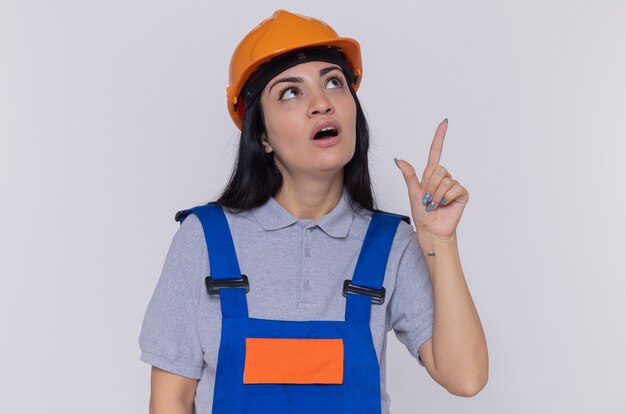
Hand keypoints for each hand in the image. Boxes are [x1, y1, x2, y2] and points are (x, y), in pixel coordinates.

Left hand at [394, 119, 468, 239]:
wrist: (431, 229)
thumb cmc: (421, 213)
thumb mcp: (412, 193)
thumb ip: (409, 175)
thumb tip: (398, 160)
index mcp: (430, 175)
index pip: (436, 152)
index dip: (439, 137)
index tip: (444, 122)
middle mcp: (443, 177)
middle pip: (438, 169)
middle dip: (429, 186)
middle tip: (427, 200)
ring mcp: (453, 185)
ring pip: (445, 180)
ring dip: (436, 196)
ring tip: (434, 205)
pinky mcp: (461, 193)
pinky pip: (454, 188)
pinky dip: (445, 198)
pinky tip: (444, 205)